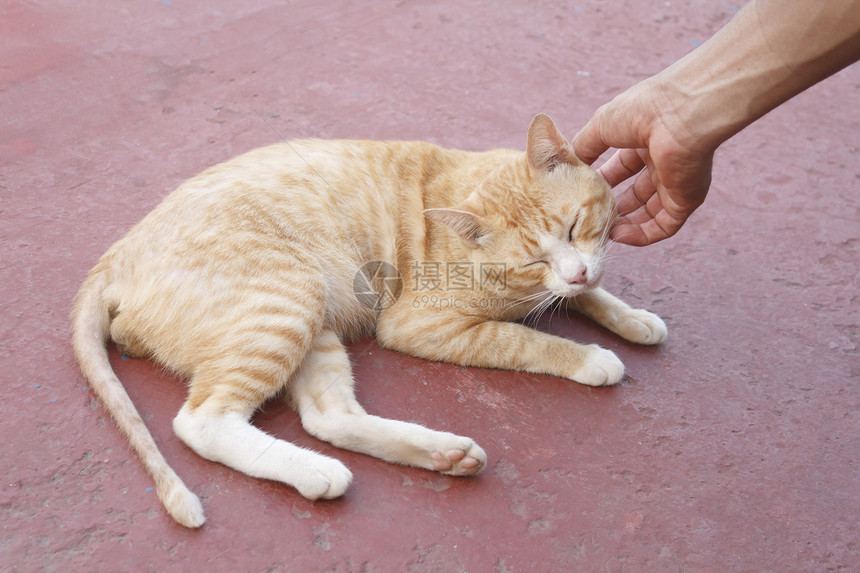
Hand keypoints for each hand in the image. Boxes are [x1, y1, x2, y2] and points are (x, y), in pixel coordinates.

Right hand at [572, 79, 713, 245]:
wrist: (680, 115)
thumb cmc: (641, 111)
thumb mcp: (600, 125)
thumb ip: (583, 146)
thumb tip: (567, 164)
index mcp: (643, 141)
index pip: (620, 169)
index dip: (601, 184)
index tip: (581, 197)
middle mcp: (660, 162)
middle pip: (635, 194)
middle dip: (612, 209)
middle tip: (590, 220)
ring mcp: (675, 183)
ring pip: (648, 213)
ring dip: (625, 225)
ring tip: (602, 233)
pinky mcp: (686, 200)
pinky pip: (664, 225)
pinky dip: (643, 235)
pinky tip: (620, 236)